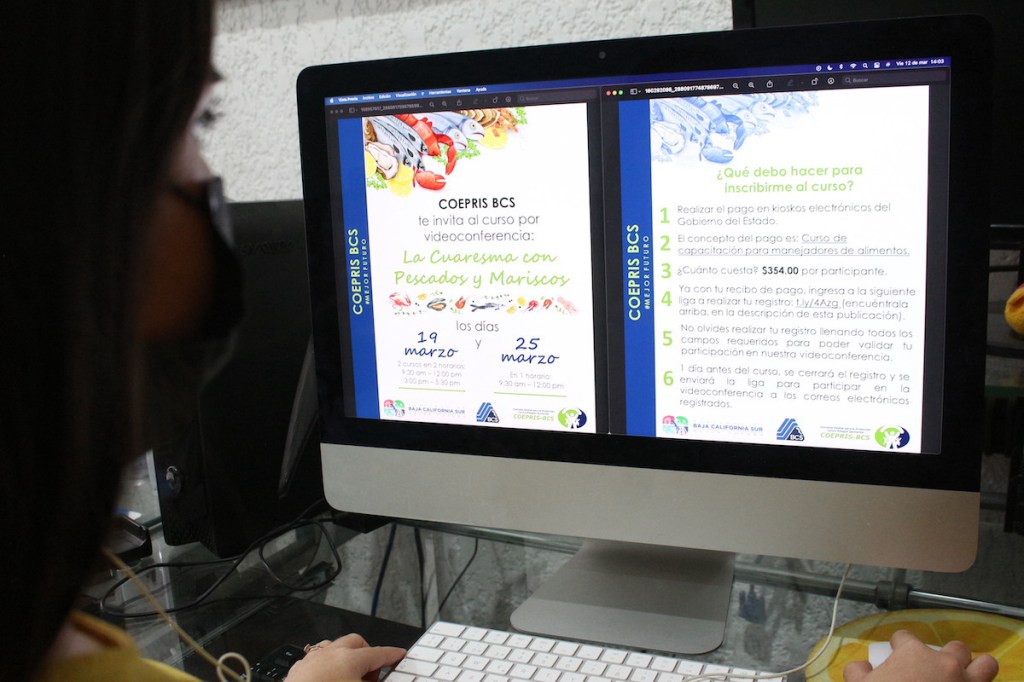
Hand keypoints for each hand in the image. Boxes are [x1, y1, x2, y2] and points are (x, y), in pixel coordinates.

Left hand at [284, 633, 405, 681]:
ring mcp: (312, 660)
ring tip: (350, 674)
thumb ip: (374, 681)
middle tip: (373, 673)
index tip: (398, 654)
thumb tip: (377, 679)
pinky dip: (325, 666)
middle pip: (356, 642)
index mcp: (350, 659)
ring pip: (333, 646)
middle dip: (368, 652)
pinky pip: (315, 660)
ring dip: (345, 656)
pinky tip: (326, 678)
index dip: (392, 654)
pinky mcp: (297, 671)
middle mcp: (330, 654)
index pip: (380, 653)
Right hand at [843, 630, 997, 681]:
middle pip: (954, 647)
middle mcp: (944, 662)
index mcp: (913, 654)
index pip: (905, 637)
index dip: (899, 645)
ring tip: (967, 676)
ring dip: (977, 668)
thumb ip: (857, 671)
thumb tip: (862, 666)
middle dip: (947, 655)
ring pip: (985, 664)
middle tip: (936, 669)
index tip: (897, 654)